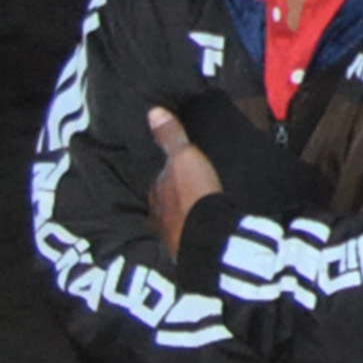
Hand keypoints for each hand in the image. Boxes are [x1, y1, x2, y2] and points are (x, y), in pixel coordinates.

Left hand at [146, 106, 223, 256]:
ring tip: (199, 211)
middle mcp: (159, 215)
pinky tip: (206, 230)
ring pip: (176, 221)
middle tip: (191, 191)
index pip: (158, 180)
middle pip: (166, 202)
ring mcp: (171, 236)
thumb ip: (171, 137)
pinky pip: (189, 237)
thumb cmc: (194, 195)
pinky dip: (196, 232)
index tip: (177, 171)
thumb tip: (153, 111)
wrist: (208, 238)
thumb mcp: (185, 157)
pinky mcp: (187, 250)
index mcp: (157, 192)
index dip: (167, 174)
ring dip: (185, 216)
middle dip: (175, 197)